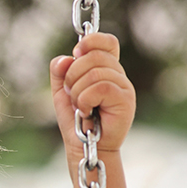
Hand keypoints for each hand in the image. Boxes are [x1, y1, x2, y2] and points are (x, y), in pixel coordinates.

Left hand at [49, 32, 135, 157]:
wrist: (84, 146)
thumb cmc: (76, 120)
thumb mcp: (61, 91)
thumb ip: (60, 71)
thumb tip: (65, 58)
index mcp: (105, 68)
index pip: (107, 42)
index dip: (91, 41)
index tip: (76, 53)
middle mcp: (118, 75)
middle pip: (95, 55)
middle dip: (73, 74)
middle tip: (71, 93)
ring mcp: (124, 87)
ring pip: (96, 72)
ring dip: (77, 91)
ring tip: (80, 106)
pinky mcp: (126, 100)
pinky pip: (101, 87)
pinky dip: (85, 99)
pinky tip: (86, 112)